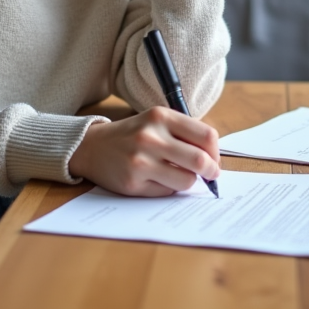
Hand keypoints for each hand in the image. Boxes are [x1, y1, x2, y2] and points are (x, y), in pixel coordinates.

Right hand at [68, 107, 220, 196]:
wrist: (92, 147)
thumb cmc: (132, 134)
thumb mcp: (156, 121)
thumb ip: (184, 133)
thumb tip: (214, 158)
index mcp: (161, 116)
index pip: (206, 136)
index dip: (215, 151)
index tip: (213, 158)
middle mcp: (150, 137)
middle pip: (200, 160)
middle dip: (210, 171)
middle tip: (210, 174)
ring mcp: (141, 161)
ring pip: (186, 180)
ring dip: (188, 181)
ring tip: (178, 175)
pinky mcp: (133, 183)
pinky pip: (167, 192)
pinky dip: (169, 188)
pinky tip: (157, 179)